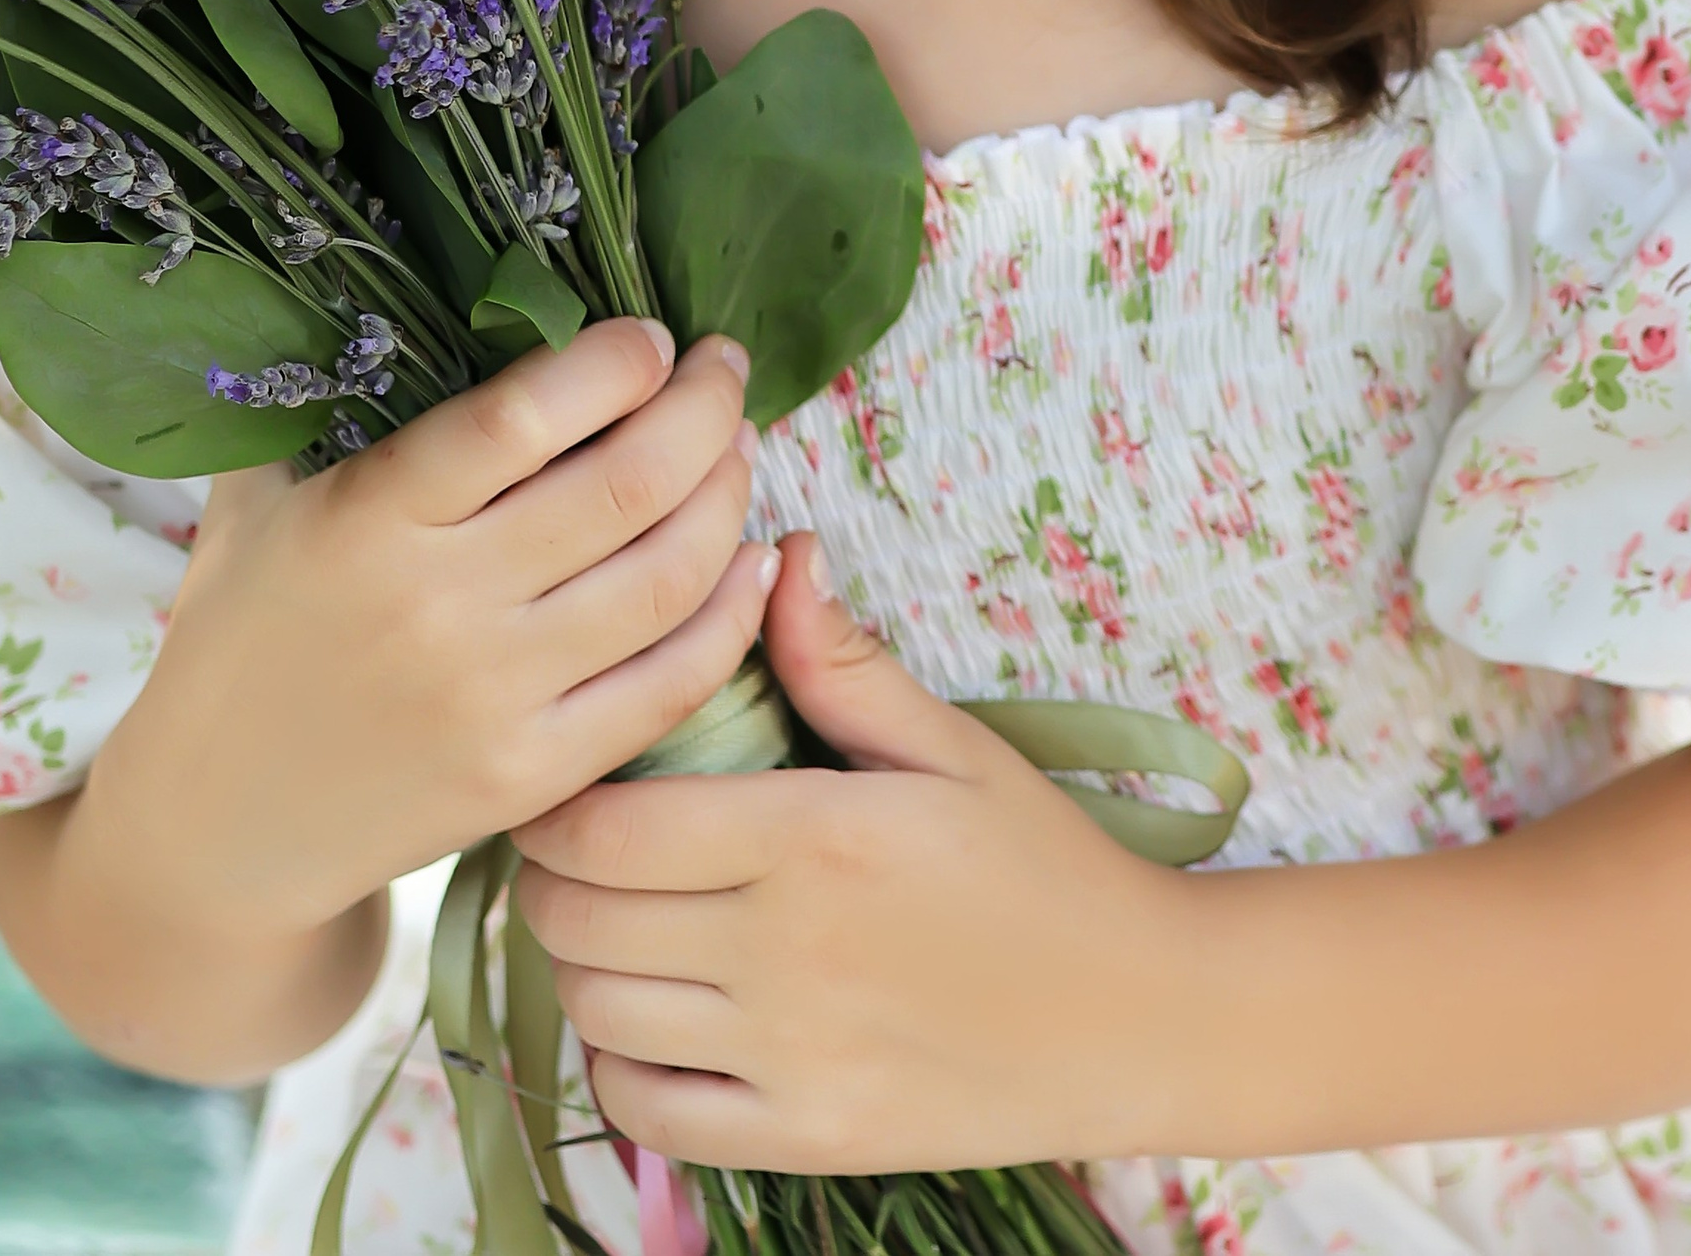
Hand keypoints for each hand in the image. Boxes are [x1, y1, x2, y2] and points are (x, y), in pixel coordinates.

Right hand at [84, 321, 771, 944]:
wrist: (215, 828)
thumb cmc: (243, 627)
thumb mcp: (260, 493)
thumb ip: (338, 396)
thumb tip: (445, 282)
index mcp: (366, 517)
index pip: (525, 414)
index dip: (615, 363)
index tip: (653, 336)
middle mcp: (437, 606)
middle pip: (626, 488)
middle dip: (705, 409)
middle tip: (724, 369)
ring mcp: (492, 700)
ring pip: (667, 579)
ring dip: (729, 497)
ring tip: (737, 449)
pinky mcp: (532, 777)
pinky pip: (671, 685)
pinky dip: (733, 613)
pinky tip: (754, 560)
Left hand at [514, 535, 1199, 1172]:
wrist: (1136, 1015)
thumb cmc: (1044, 865)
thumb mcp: (954, 746)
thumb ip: (844, 662)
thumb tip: (779, 553)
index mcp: (816, 836)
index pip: (607, 826)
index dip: (557, 803)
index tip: (569, 780)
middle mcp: (784, 950)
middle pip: (579, 919)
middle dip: (553, 875)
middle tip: (580, 847)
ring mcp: (788, 1056)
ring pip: (596, 1012)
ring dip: (580, 965)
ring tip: (615, 924)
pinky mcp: (802, 1138)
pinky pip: (647, 1115)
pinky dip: (618, 1065)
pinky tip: (652, 1019)